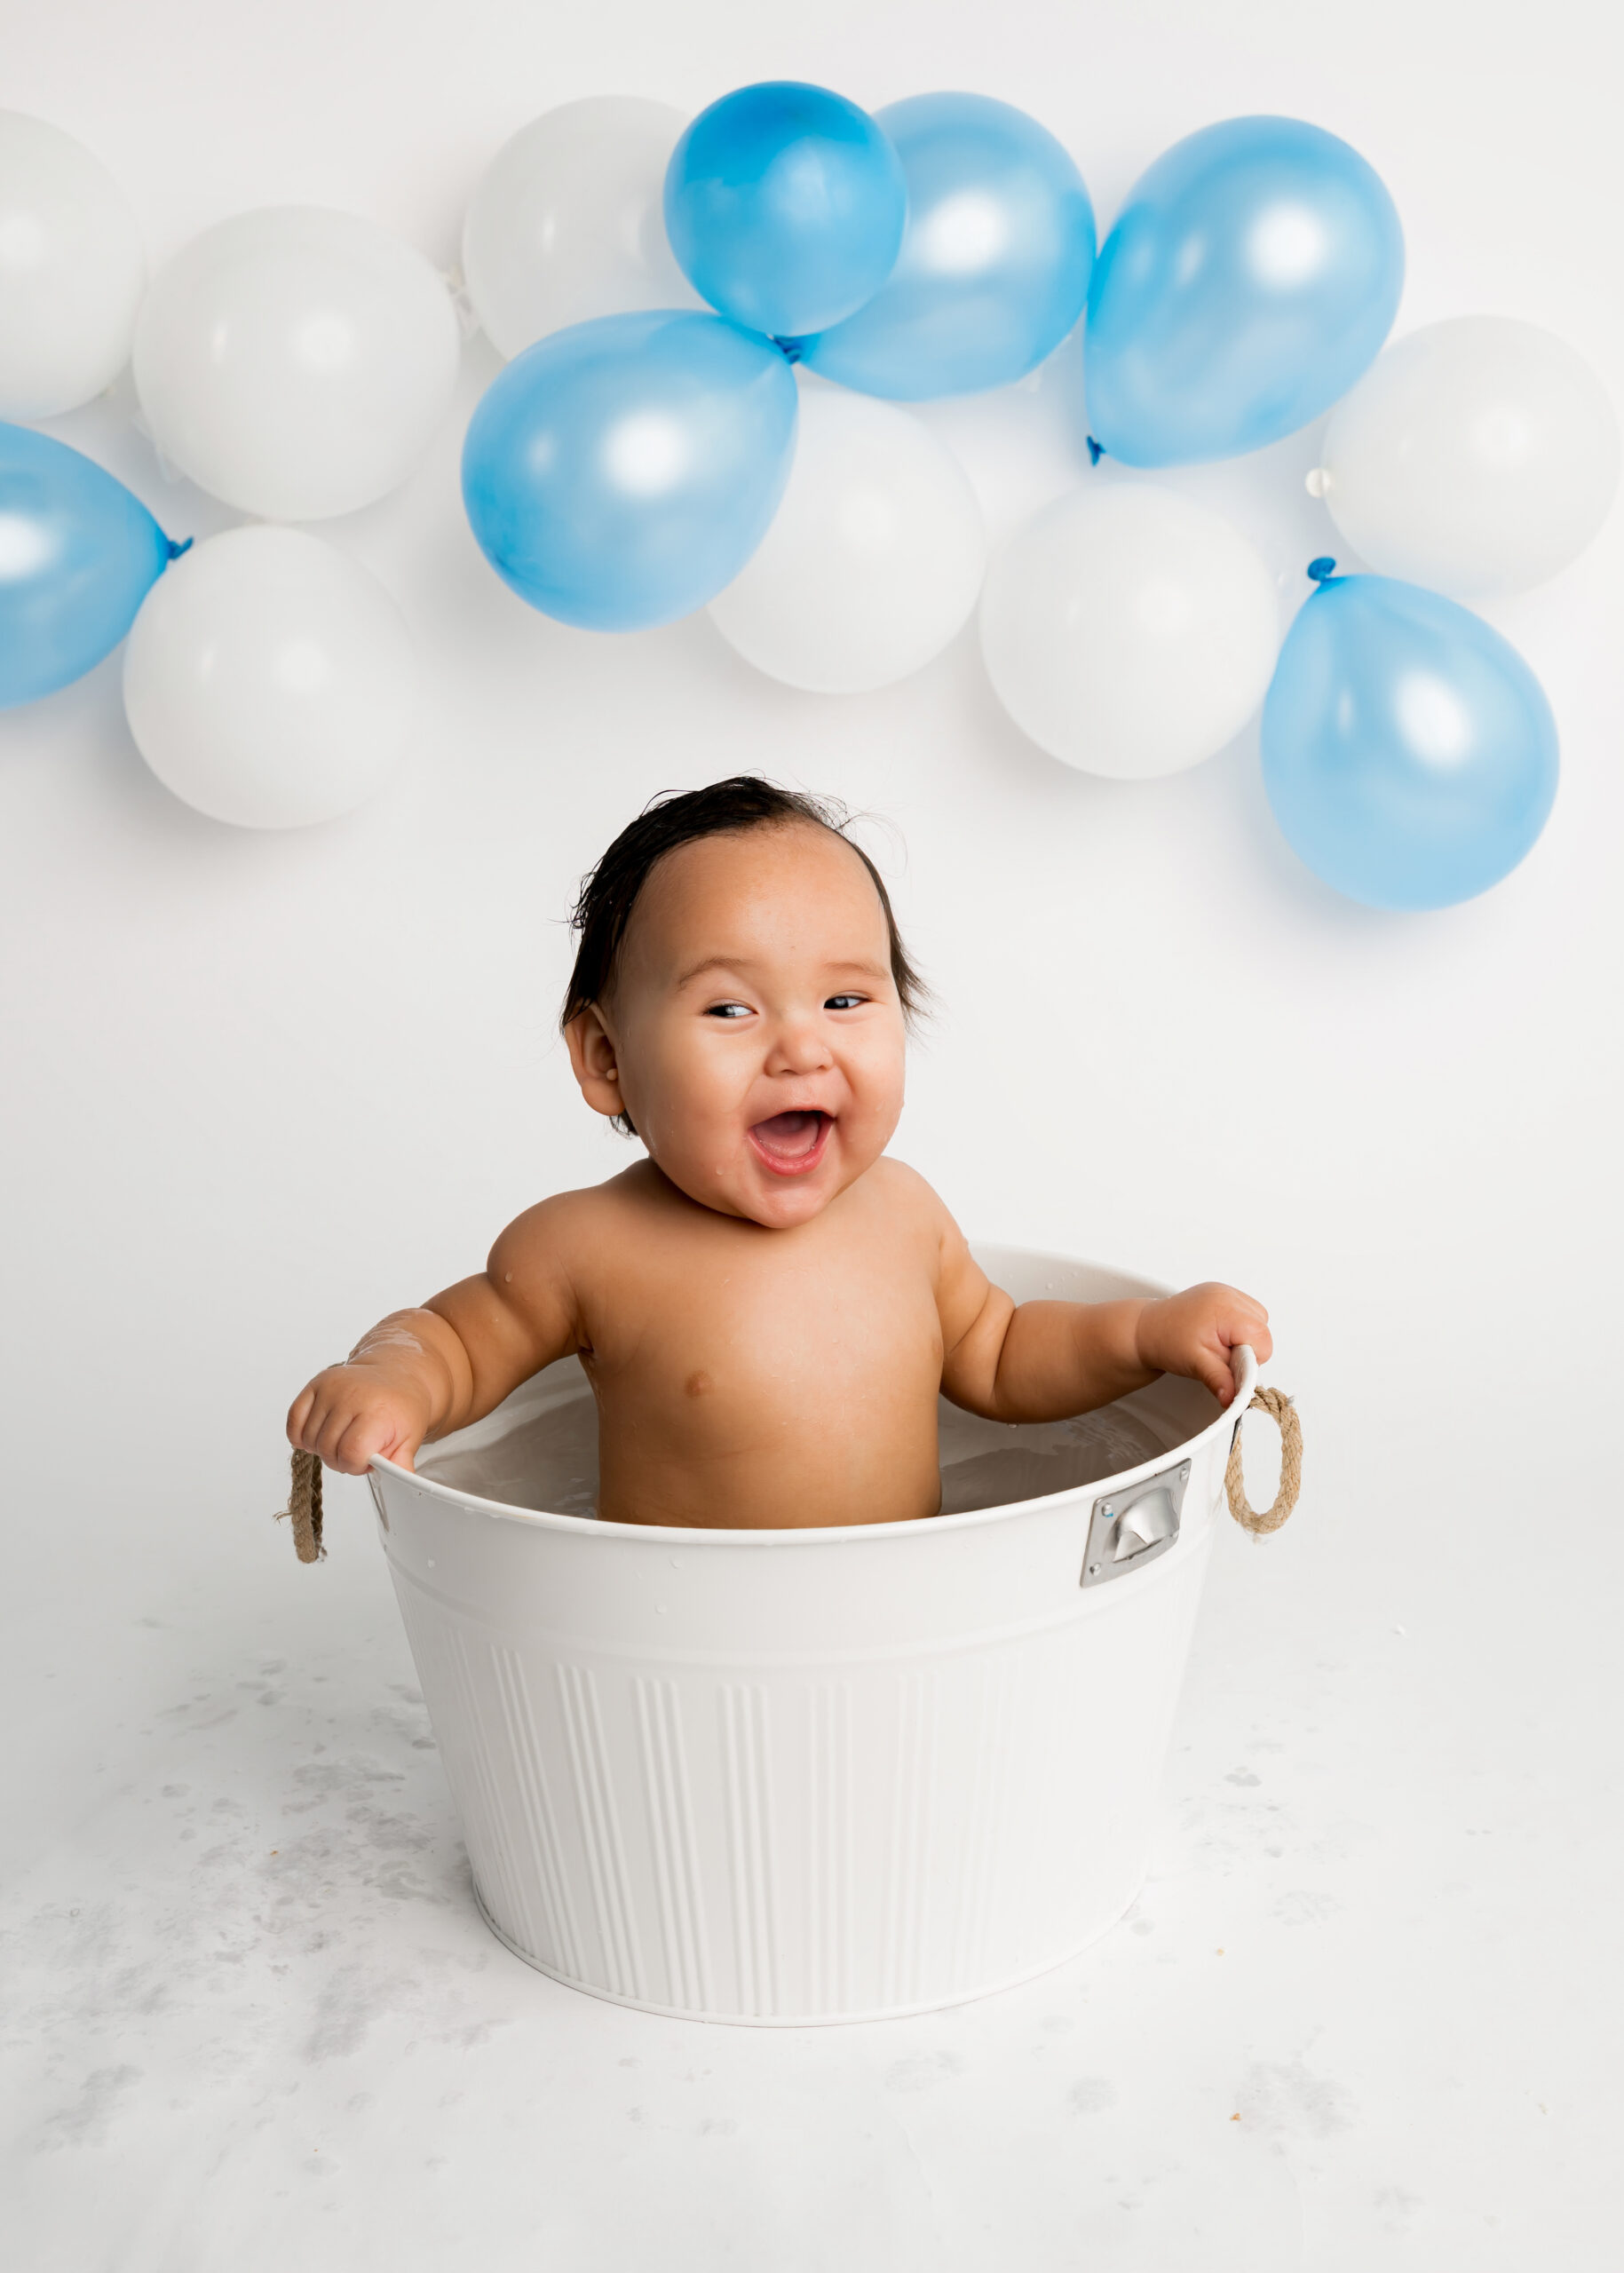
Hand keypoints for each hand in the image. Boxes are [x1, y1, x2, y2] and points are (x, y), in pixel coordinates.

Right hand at [286, 1363, 433, 1475]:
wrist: (396, 1377)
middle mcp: (351, 1396)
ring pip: (309, 1438)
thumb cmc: (400, 1409)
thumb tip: (400, 1480)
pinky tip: (316, 1437)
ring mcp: (331, 1389)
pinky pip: (294, 1419)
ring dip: (322, 1449)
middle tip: (355, 1452)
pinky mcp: (316, 1384)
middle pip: (327, 1449)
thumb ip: (400, 1463)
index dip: (355, 1465)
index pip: (350, 1453)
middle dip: (340, 1460)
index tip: (366, 1460)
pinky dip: (300, 1435)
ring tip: (341, 1440)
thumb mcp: (409, 1439)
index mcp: (376, 1412)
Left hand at [1133, 1282, 1271, 1406]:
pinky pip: (1246, 1313)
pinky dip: (1239, 1327)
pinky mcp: (1223, 1294)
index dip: (1251, 1359)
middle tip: (1221, 1356)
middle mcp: (1227, 1295)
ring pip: (1258, 1320)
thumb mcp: (1196, 1365)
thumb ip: (1221, 1381)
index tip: (1231, 1367)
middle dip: (1248, 1349)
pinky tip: (1220, 1334)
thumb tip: (1235, 1399)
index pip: (1262, 1339)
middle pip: (1262, 1329)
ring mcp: (1225, 1292)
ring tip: (1219, 1345)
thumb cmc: (1166, 1341)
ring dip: (1245, 1338)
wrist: (1147, 1330)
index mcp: (1225, 1309)